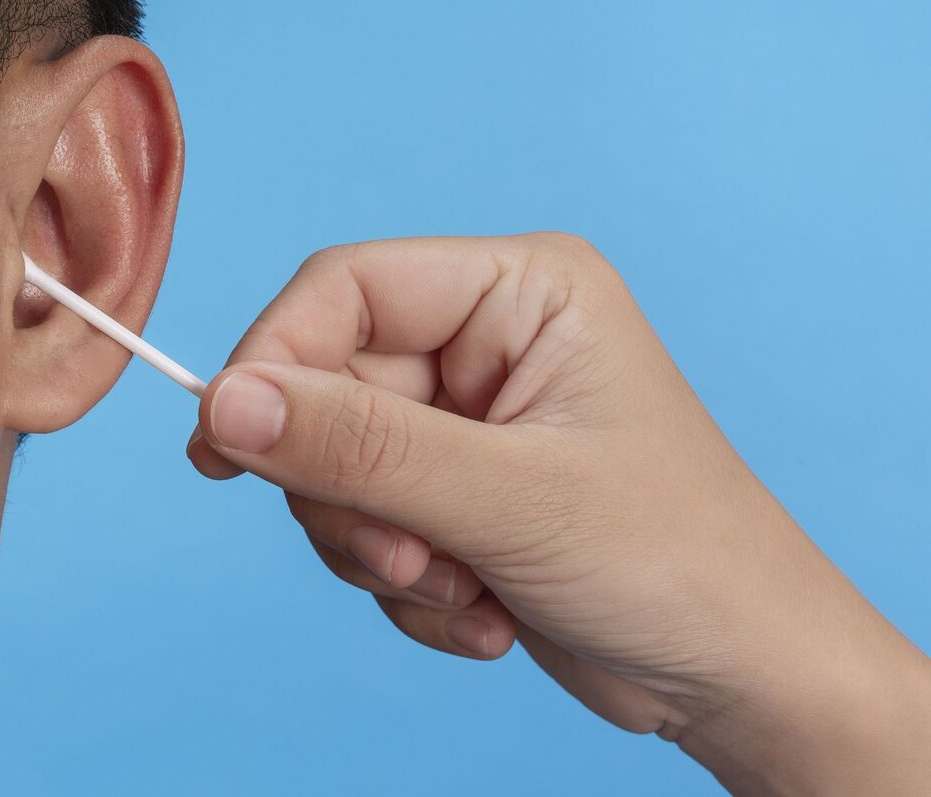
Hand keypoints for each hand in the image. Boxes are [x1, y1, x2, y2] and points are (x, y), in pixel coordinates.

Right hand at [187, 235, 930, 792]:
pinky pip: (367, 529)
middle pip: (326, 389)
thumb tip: (225, 405)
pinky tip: (487, 615)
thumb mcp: (508, 498)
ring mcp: (466, 423)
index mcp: (519, 292)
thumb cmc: (675, 558)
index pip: (344, 287)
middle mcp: (485, 343)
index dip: (274, 359)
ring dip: (382, 552)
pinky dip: (409, 588)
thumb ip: (359, 447)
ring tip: (463, 590)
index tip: (224, 445)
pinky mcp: (455, 495)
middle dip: (353, 496)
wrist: (737, 675)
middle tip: (409, 558)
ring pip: (335, 470)